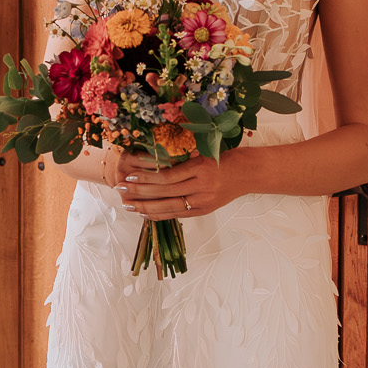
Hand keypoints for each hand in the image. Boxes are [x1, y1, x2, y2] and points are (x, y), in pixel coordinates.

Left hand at [114, 150, 247, 219]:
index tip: (128, 174)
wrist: (247, 173)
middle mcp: (201, 187)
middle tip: (120, 188)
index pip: (167, 176)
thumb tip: (150, 160)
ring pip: (169, 206)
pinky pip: (177, 214)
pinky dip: (159, 214)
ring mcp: (203, 201)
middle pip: (165, 192)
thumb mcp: (202, 152)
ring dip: (145, 206)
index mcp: (200, 168)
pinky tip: (144, 213)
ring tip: (127, 204)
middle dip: (139, 191)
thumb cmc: (222, 158)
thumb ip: (180, 160)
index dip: (146, 177)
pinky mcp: (203, 211)